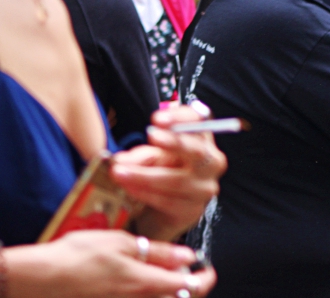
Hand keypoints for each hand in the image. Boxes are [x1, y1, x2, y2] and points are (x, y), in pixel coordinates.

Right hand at [10, 230, 215, 297]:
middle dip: (187, 288)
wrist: (39, 280)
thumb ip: (158, 253)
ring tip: (163, 277)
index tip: (207, 269)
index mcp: (145, 284)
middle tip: (187, 273)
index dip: (204, 278)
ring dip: (166, 292)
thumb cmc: (78, 256)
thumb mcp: (122, 243)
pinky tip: (139, 282)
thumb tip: (187, 257)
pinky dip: (145, 293)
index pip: (189, 287)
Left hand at [111, 105, 226, 241]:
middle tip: (151, 135)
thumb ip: (140, 155)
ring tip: (120, 172)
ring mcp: (204, 187)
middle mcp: (210, 162)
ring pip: (177, 180)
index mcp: (202, 140)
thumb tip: (121, 160)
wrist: (164, 212)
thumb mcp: (151, 157)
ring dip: (145, 175)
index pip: (198, 121)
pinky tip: (129, 188)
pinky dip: (145, 194)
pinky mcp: (192, 210)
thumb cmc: (161, 174)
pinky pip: (168, 201)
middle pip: (196, 150)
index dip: (180, 118)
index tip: (157, 119)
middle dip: (173, 142)